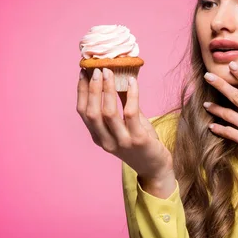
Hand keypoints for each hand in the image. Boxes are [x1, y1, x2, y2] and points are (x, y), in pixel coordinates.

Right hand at [76, 68, 174, 195]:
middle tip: (97, 70)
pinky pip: (131, 113)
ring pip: (108, 113)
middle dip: (92, 89)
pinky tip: (132, 81)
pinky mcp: (138, 140)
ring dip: (107, 89)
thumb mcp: (125, 125)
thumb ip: (119, 105)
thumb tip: (116, 77)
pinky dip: (131, 94)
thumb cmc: (140, 143)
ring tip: (109, 72)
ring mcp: (121, 142)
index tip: (84, 73)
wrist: (156, 168)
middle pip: (92, 112)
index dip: (82, 91)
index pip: (83, 112)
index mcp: (98, 136)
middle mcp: (106, 141)